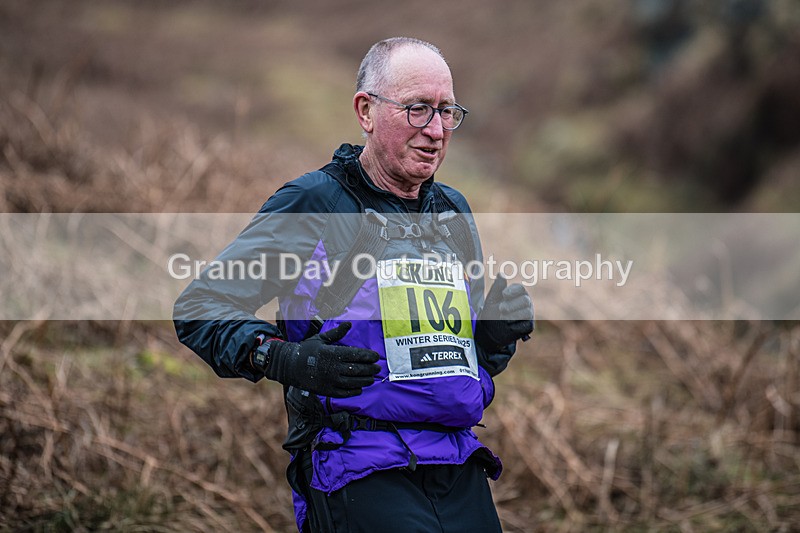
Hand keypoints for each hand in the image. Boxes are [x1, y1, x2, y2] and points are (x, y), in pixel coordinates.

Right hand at [260, 322, 380, 397]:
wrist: (290, 366)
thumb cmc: (307, 350)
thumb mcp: (321, 339)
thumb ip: (337, 333)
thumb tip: (349, 324)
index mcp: (332, 353)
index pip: (356, 355)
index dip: (368, 356)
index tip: (376, 356)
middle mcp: (333, 368)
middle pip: (358, 369)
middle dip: (370, 369)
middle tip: (377, 368)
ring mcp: (330, 381)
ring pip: (353, 382)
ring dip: (365, 380)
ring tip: (372, 378)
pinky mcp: (327, 391)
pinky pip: (345, 393)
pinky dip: (354, 391)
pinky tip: (360, 388)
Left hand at [474, 277, 533, 351]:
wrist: (489, 331)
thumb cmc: (492, 313)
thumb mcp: (492, 300)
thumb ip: (497, 287)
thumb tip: (501, 274)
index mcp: (517, 294)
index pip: (520, 289)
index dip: (513, 291)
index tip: (504, 294)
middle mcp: (525, 303)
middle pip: (525, 300)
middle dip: (511, 305)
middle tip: (501, 308)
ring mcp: (528, 315)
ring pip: (526, 312)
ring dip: (512, 315)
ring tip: (502, 318)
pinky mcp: (528, 326)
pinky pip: (526, 324)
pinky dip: (516, 325)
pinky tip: (509, 325)